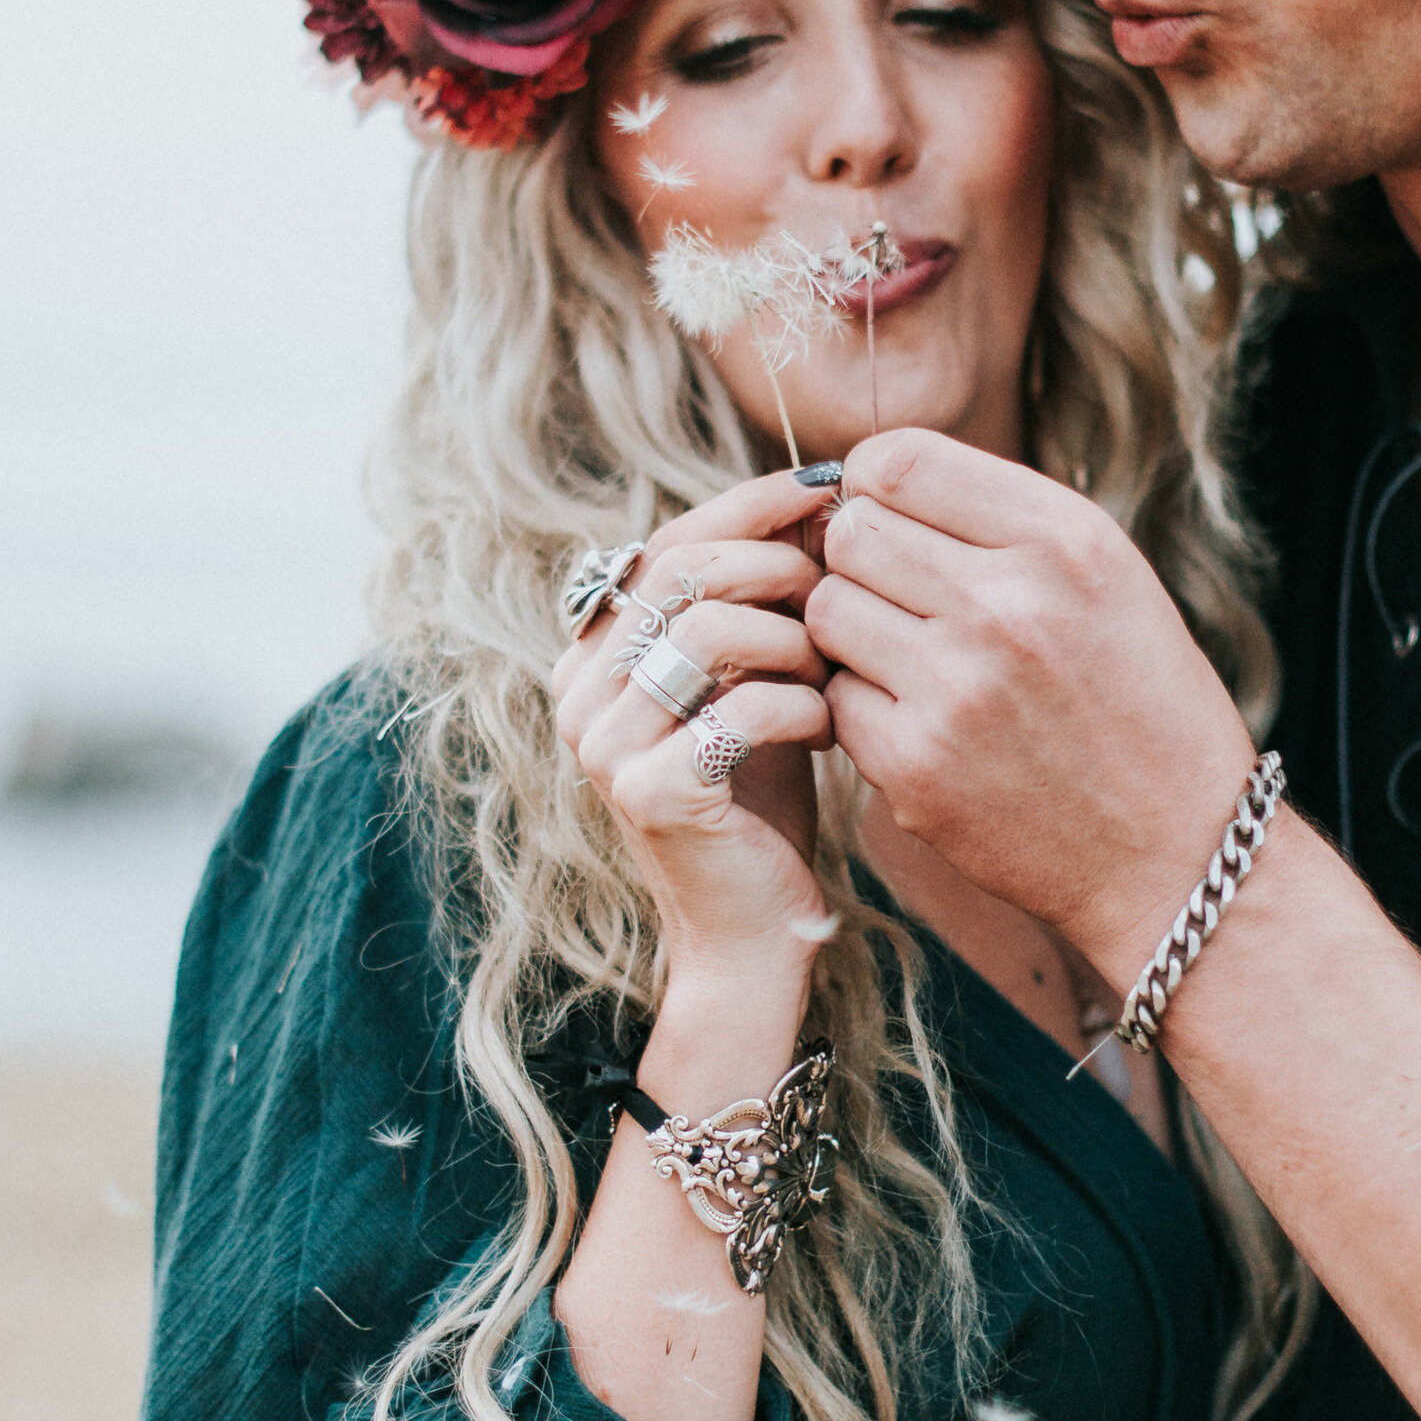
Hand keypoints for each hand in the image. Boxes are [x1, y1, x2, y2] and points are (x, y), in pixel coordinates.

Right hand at [552, 472, 837, 982]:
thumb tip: (817, 502)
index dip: (750, 505)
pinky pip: (741, 708)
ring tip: (833, 673)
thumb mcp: (754, 682)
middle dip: (779, 569)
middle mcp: (579, 692)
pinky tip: (828, 730)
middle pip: (683, 572)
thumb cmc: (762, 799)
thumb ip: (759, 605)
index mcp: (594, 654)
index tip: (826, 488)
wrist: (752, 931)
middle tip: (841, 597)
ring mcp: (604, 744)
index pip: (668, 543)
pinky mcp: (648, 793)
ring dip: (793, 640)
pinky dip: (801, 707)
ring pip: (707, 629)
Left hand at [803, 429, 1255, 973]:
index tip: (893, 519)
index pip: (900, 458)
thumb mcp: (1107, 576)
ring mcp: (956, 687)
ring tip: (911, 659)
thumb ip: (998, 518)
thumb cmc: (1138, 701)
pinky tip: (921, 724)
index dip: (874, 484)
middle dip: (862, 559)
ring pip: (827, 609)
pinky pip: (835, 697)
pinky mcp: (915, 765)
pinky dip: (863, 706)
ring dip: (853, 630)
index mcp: (1065, 540)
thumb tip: (867, 482)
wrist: (1175, 851)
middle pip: (851, 531)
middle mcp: (1009, 604)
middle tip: (904, 600)